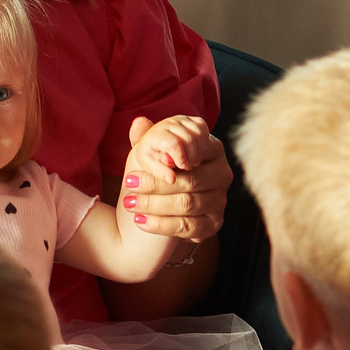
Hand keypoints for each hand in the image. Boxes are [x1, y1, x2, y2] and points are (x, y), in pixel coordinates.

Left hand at [119, 115, 229, 240]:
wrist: (166, 204)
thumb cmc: (163, 170)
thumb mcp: (154, 151)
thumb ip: (148, 137)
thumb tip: (139, 123)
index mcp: (211, 149)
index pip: (193, 150)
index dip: (167, 157)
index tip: (139, 162)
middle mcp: (222, 174)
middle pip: (189, 180)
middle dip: (155, 183)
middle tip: (128, 183)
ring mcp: (220, 200)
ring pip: (187, 204)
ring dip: (154, 204)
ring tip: (129, 202)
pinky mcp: (213, 224)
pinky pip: (187, 226)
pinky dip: (161, 224)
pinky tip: (140, 221)